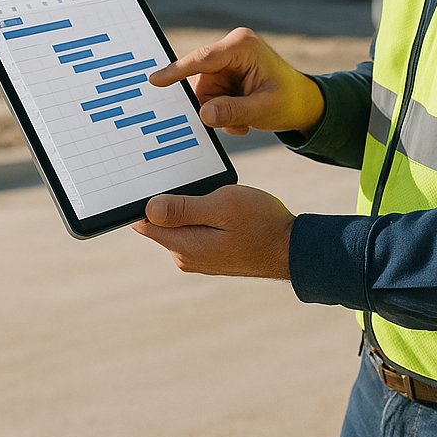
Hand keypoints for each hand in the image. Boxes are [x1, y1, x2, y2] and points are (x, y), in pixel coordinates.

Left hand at [131, 185, 293, 279]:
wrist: (292, 248)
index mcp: (184, 246)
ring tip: (212, 193)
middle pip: (160, 221)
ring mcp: (197, 257)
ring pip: (177, 224)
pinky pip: (192, 230)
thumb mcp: (223, 206)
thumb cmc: (261, 224)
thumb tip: (148, 208)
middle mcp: (185, 256)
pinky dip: (199, 214)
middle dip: (170, 199)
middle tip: (193, 180)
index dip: (143, 199)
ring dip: (188, 206)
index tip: (153, 178)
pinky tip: (218, 206)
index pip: (143, 222)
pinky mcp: (208, 254)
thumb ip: (184, 208)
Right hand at [148, 27, 324, 136]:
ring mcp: (225, 63)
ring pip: (203, 94)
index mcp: (241, 46)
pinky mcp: (223, 76)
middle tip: (236, 124)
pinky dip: (222, 113)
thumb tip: (203, 114)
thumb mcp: (262, 109)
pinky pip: (208, 98)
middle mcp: (230, 50)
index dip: (176, 70)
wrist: (303, 105)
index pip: (202, 58)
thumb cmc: (289, 101)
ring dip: (220, 113)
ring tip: (244, 122)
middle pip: (201, 82)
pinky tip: (243, 119)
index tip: (155, 80)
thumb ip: (233, 112)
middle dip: (214, 106)